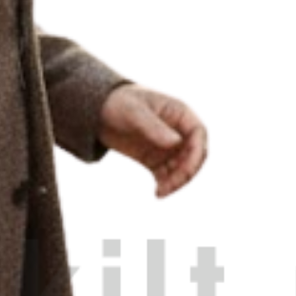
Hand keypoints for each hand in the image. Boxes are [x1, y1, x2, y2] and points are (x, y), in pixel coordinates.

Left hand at [99, 83, 207, 197]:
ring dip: (176, 182)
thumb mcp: (134, 112)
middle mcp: (178, 131)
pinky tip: (157, 192)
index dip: (196, 152)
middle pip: (194, 155)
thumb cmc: (119, 103)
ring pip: (182, 168)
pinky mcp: (155, 159)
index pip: (198, 134)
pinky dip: (165, 184)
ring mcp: (167, 147)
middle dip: (187, 171)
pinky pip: (166, 175)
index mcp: (179, 113)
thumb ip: (154, 127)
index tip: (186, 169)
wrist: (97, 111)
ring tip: (160, 192)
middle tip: (170, 185)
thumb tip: (176, 143)